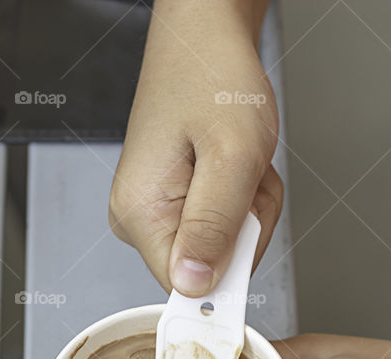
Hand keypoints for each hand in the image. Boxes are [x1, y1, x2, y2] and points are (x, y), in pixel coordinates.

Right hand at [109, 0, 281, 296]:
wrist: (206, 38)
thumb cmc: (213, 79)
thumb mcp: (231, 157)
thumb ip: (214, 228)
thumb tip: (194, 288)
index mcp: (141, 213)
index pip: (184, 287)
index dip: (227, 272)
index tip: (244, 230)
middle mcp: (139, 217)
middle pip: (212, 267)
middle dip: (247, 227)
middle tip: (247, 178)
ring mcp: (158, 208)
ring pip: (226, 245)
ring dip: (251, 207)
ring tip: (242, 161)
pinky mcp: (176, 198)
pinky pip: (226, 222)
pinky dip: (246, 197)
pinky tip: (238, 162)